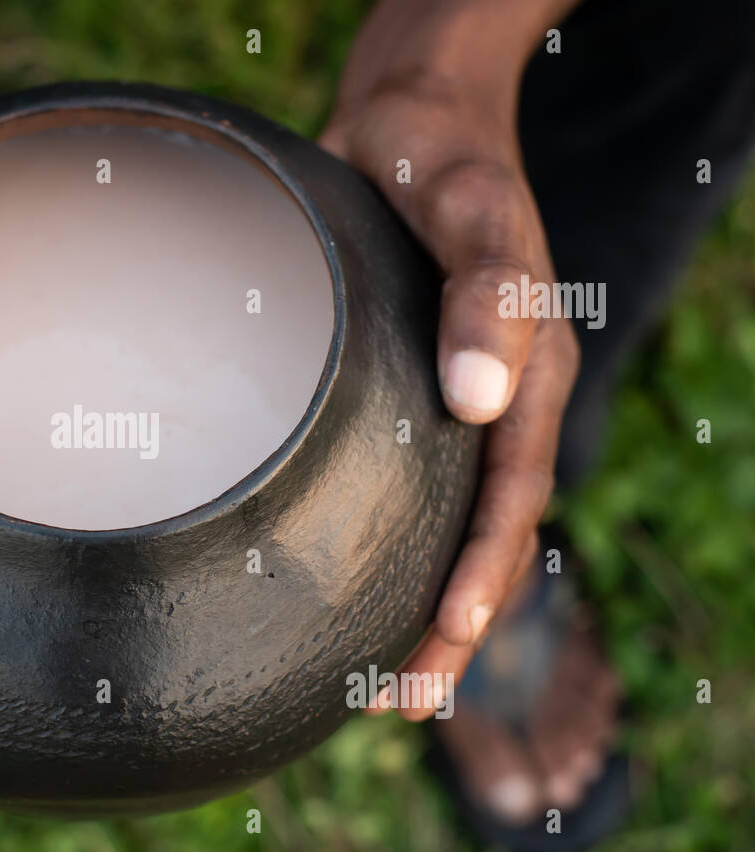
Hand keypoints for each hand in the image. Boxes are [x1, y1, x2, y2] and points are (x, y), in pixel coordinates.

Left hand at [319, 0, 580, 717]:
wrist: (410, 121)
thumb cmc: (441, 159)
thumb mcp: (471, 210)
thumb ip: (488, 296)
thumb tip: (482, 399)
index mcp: (529, 374)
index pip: (510, 497)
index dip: (481, 572)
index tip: (442, 640)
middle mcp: (498, 401)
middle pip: (485, 534)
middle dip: (451, 624)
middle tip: (402, 703)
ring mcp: (455, 403)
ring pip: (448, 524)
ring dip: (421, 604)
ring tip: (379, 681)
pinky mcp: (408, 394)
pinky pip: (412, 487)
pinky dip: (392, 545)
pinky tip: (349, 583)